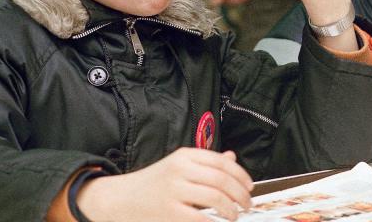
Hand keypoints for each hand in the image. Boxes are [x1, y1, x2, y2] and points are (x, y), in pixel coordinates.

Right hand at [76, 148, 252, 221]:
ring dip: (231, 209)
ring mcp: (173, 190)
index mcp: (184, 156)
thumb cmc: (152, 183)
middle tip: (246, 204)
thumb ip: (205, 162)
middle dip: (240, 194)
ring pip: (215, 198)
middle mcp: (179, 170)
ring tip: (234, 215)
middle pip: (222, 180)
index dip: (241, 175)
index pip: (221, 162)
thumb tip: (232, 159)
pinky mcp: (169, 211)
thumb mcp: (178, 165)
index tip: (249, 186)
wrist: (121, 198)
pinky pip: (200, 217)